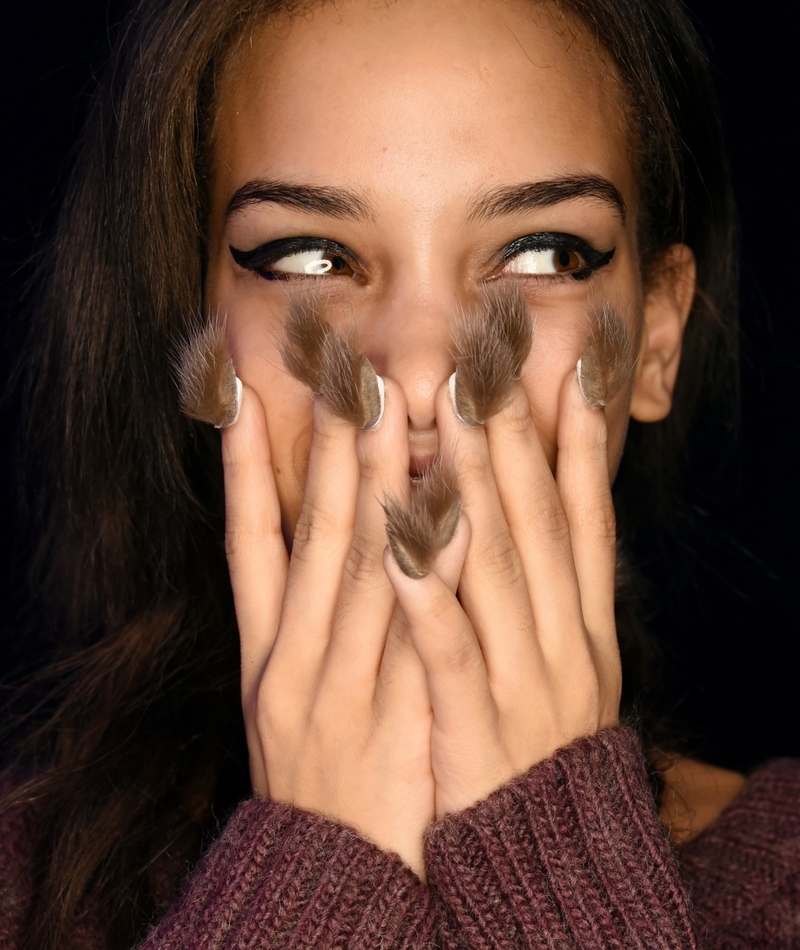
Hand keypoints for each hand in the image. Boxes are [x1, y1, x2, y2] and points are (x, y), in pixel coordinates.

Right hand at [222, 381, 456, 875]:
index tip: (243, 397)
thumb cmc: (318, 779)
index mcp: (262, 654)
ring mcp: (340, 687)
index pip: (245, 545)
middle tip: (344, 374)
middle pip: (308, 538)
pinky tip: (448, 509)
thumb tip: (335, 539)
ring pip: (355, 569)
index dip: (237, 470)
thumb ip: (302, 623)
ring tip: (390, 412)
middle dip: (325, 452)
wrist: (333, 873)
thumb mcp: (285, 700)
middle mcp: (292, 661)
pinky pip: (412, 628)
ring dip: (372, 485)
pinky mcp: (393, 716)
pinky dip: (427, 565)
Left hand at [385, 369, 621, 816]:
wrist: (548, 854)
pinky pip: (450, 650)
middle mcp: (563, 642)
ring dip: (469, 490)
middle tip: (485, 369)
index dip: (582, 451)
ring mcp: (523, 681)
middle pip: (537, 526)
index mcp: (584, 628)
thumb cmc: (543, 747)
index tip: (572, 381)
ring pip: (495, 568)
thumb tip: (535, 516)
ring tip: (445, 421)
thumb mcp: (568, 668)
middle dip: (512, 444)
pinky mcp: (476, 724)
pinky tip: (400, 541)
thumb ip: (555, 597)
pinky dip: (428, 592)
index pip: (587, 523)